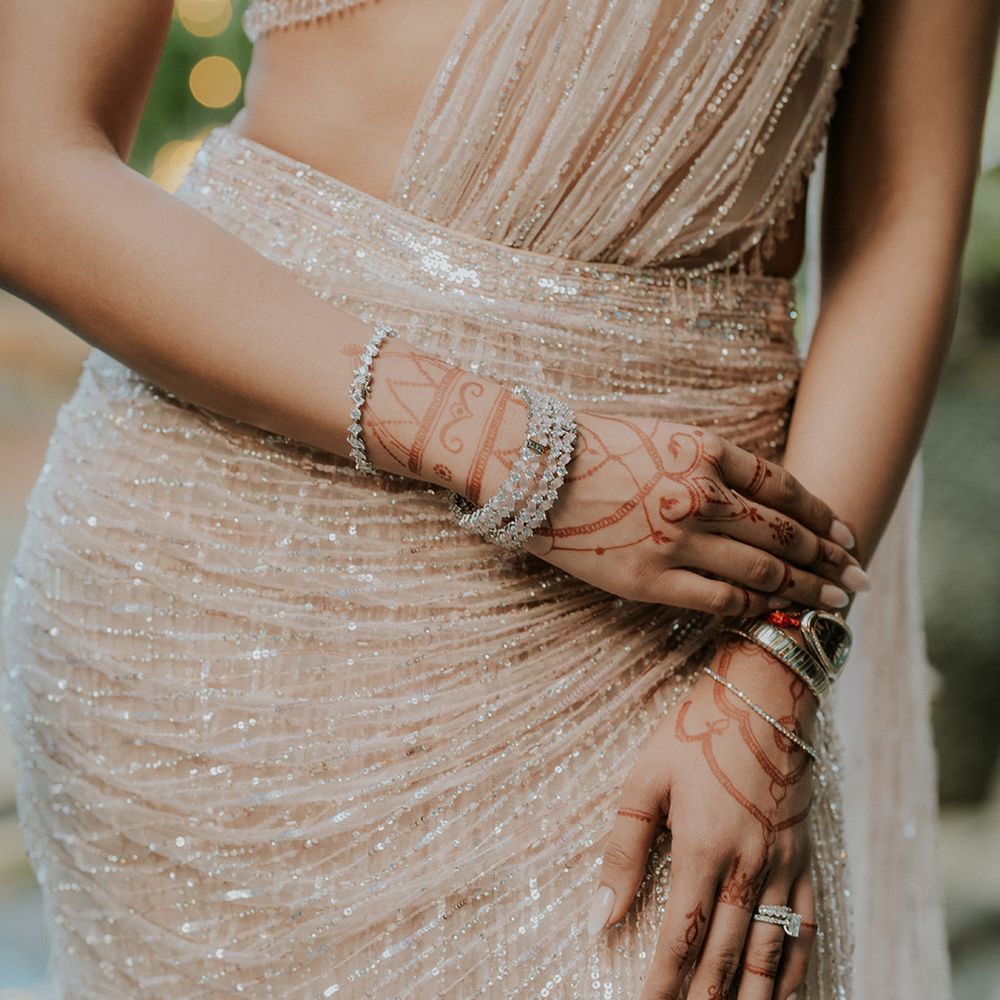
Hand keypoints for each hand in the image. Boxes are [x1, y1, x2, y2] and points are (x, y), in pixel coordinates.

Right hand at [521, 410, 866, 615]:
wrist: (530, 471)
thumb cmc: (590, 448)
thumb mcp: (661, 435)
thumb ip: (710, 463)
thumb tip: (757, 498)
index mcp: (706, 451)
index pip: (785, 489)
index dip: (821, 515)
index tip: (844, 533)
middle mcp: (702, 496)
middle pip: (785, 535)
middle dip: (830, 559)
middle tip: (859, 577)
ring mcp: (678, 541)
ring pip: (763, 575)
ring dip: (806, 590)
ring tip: (834, 603)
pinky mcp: (651, 580)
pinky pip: (718, 601)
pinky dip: (752, 610)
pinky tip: (772, 614)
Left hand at [588, 639, 818, 999]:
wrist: (766, 695)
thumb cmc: (698, 733)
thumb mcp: (646, 780)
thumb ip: (623, 849)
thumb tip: (599, 914)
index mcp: (703, 849)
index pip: (680, 939)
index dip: (661, 985)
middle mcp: (748, 867)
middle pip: (724, 958)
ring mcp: (783, 866)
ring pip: (769, 956)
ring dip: (749, 999)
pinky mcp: (806, 857)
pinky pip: (805, 928)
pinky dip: (794, 970)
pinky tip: (781, 995)